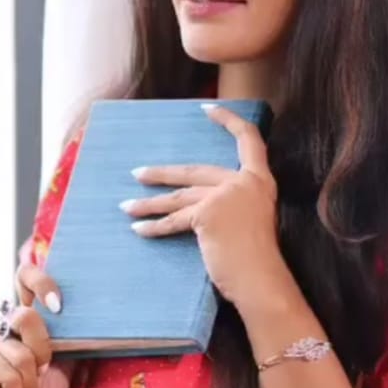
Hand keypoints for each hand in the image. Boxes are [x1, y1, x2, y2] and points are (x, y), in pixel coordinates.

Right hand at [0, 261, 72, 387]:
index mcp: (28, 321)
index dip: (41, 283)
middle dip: (43, 352)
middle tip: (43, 372)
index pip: (25, 278)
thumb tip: (101, 328)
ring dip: (32, 386)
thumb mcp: (65, 370)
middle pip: (26, 317)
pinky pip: (6, 373)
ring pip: (21, 355)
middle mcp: (6, 325)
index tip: (58, 306)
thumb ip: (74, 346)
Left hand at [122, 104, 285, 308]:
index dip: (228, 121)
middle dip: (162, 174)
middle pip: (195, 171)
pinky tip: (138, 228)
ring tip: (126, 206)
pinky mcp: (207, 213)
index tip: (207, 108)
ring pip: (178, 196)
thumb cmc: (257, 260)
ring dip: (149, 203)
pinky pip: (174, 220)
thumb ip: (231, 206)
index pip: (248, 140)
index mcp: (260, 181)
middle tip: (138, 173)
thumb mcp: (250, 222)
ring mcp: (225, 195)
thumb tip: (199, 210)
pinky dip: (154, 226)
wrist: (261, 279)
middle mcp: (243, 182)